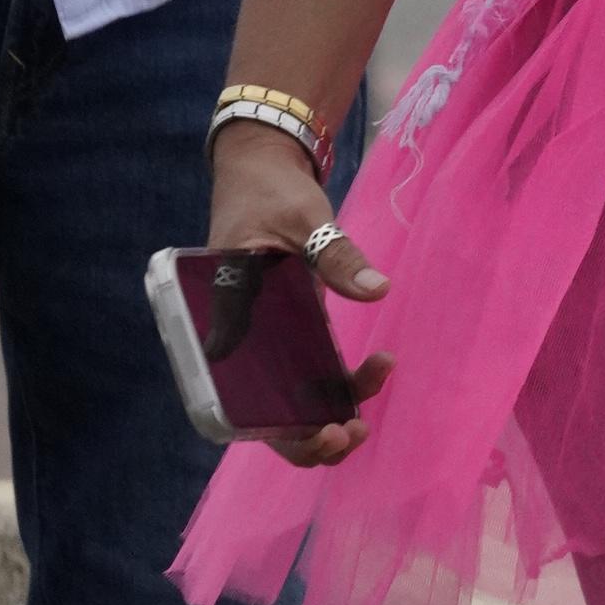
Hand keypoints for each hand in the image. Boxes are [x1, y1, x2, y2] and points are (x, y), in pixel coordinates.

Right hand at [204, 118, 389, 468]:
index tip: (327, 429)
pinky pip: (309, 371)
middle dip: (310, 440)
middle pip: (267, 416)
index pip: (243, 398)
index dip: (282, 430)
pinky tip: (377, 368)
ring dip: (327, 417)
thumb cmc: (269, 190)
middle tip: (354, 433)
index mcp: (226, 319)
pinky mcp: (289, 327)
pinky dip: (338, 384)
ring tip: (367, 418)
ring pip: (291, 401)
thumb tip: (377, 290)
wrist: (262, 164)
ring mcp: (266, 337)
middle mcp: (241, 339)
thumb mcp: (303, 217)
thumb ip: (336, 254)